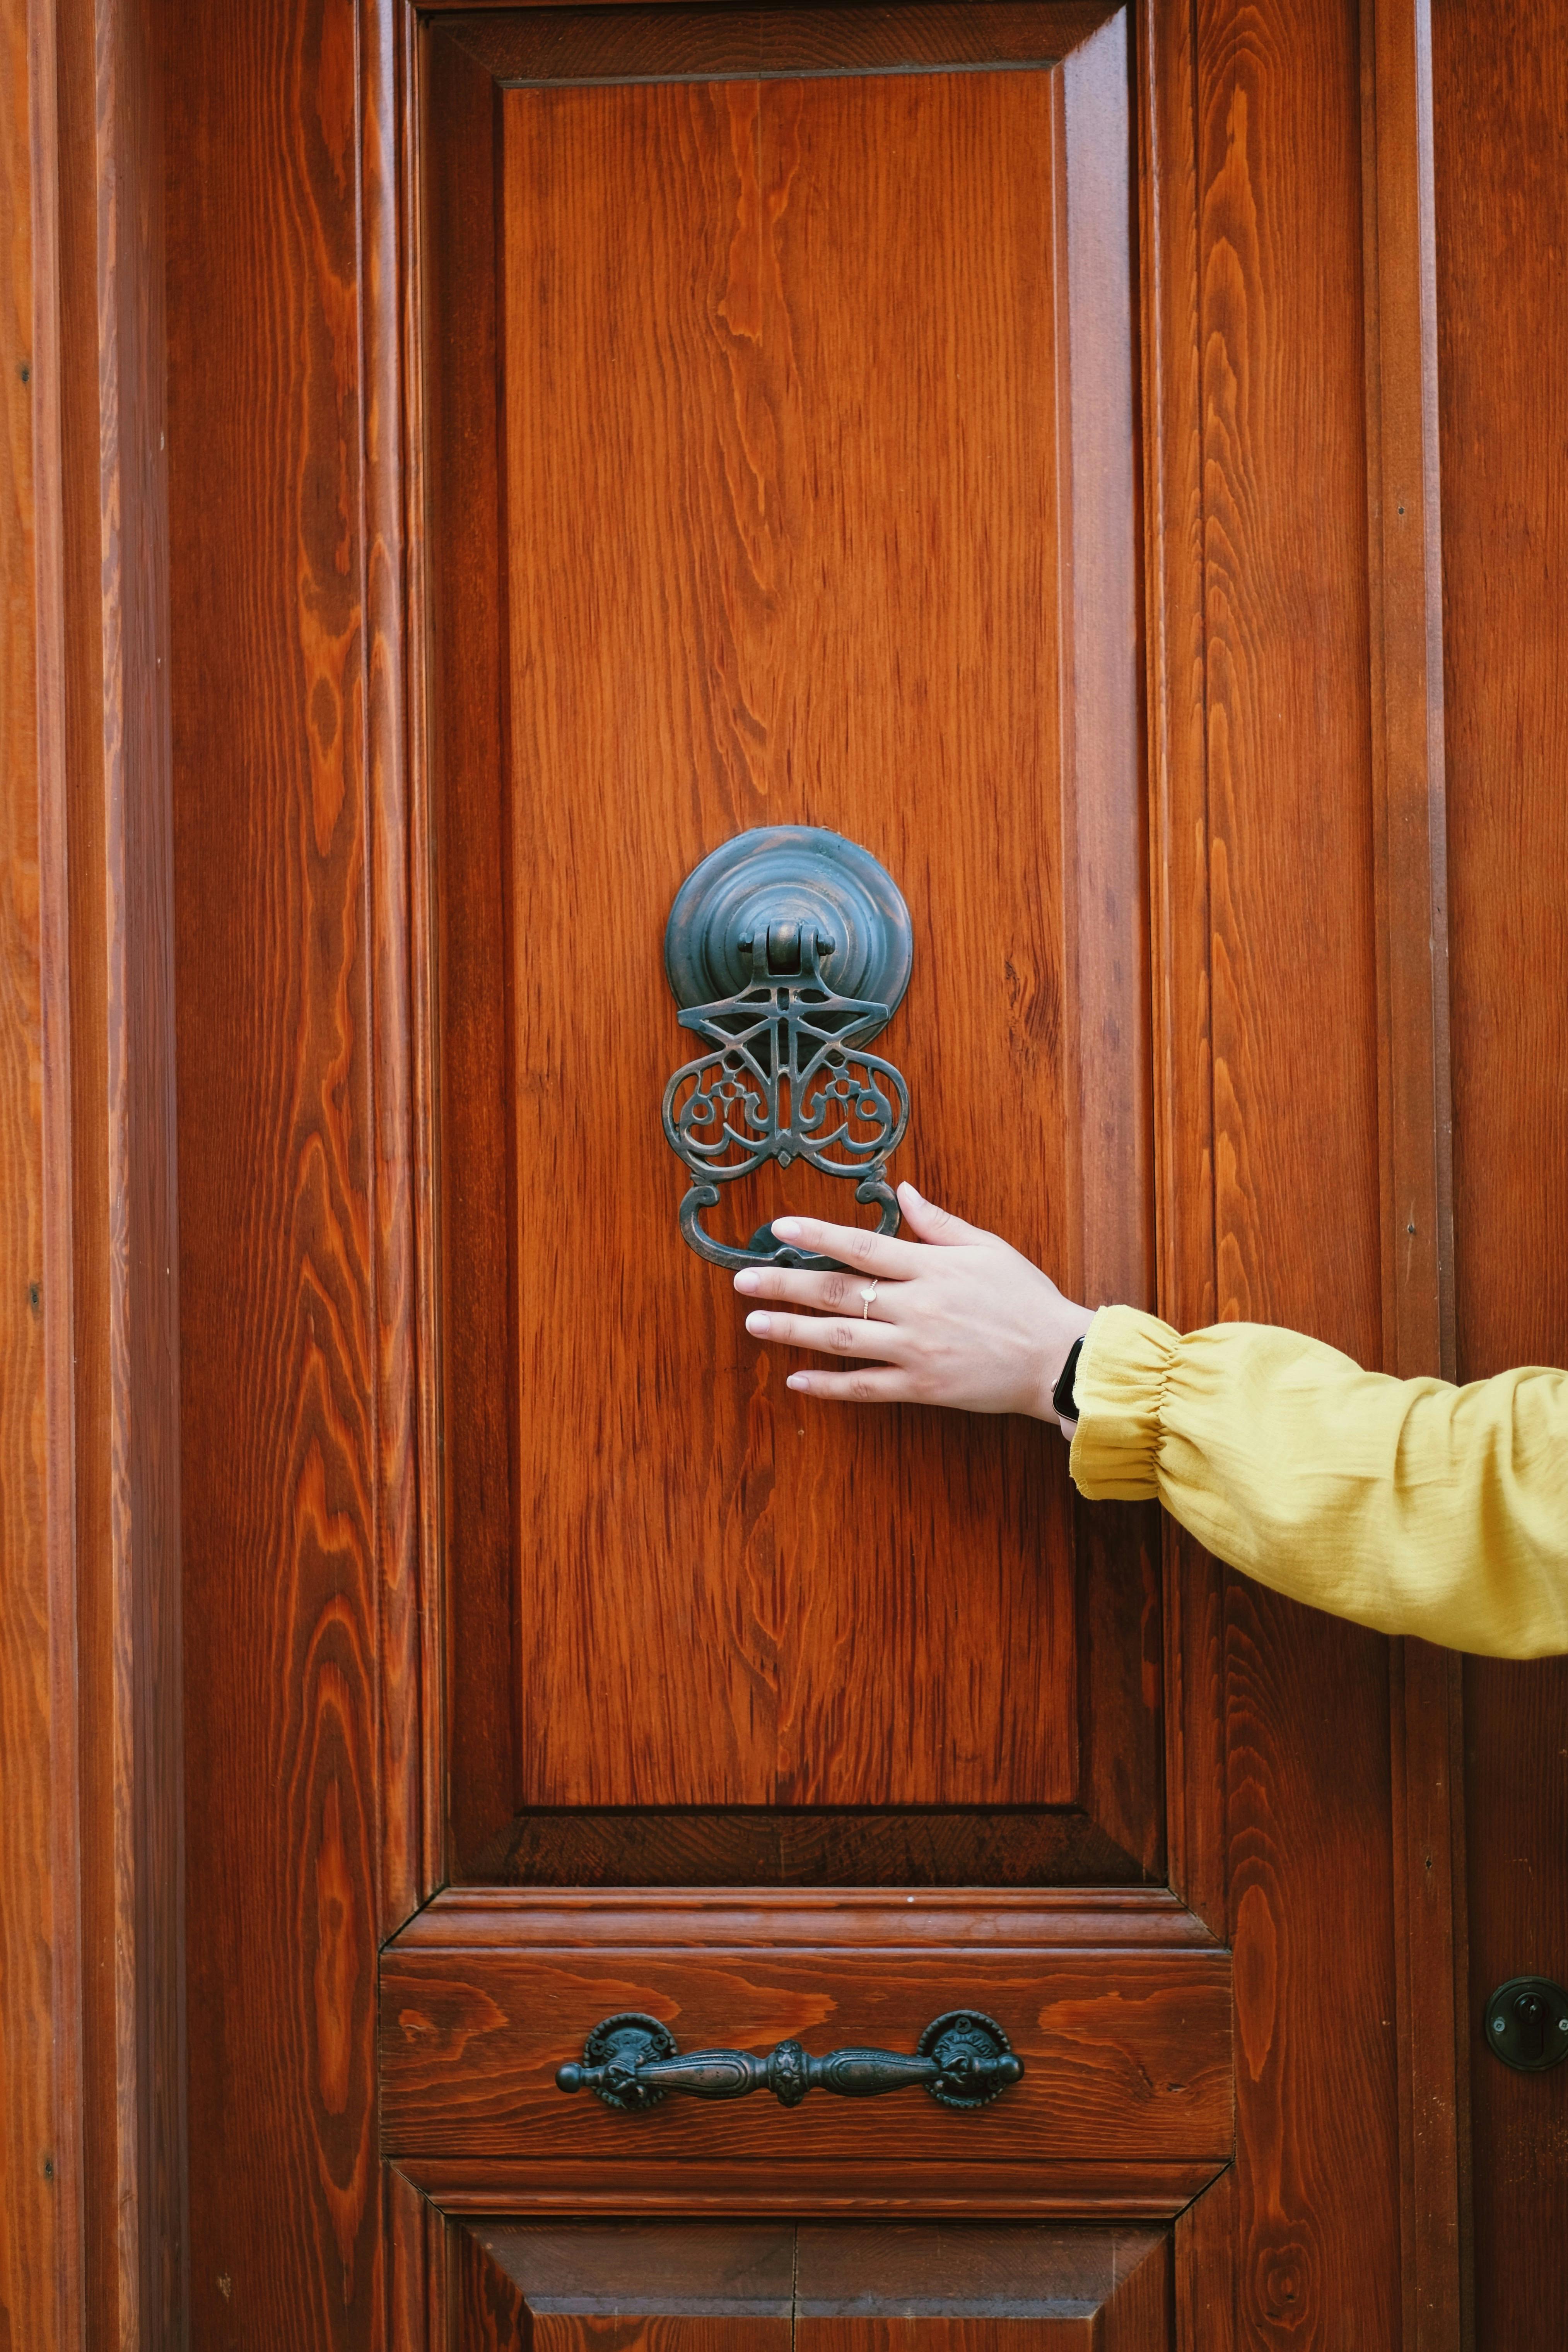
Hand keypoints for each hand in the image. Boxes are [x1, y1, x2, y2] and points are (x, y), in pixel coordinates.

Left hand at [732, 1180, 1093, 1420]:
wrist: (1056, 1358)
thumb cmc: (1025, 1299)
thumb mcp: (988, 1248)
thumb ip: (939, 1223)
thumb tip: (902, 1190)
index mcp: (931, 1267)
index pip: (861, 1246)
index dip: (816, 1236)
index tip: (778, 1229)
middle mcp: (916, 1306)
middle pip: (837, 1292)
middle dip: (784, 1286)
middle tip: (742, 1281)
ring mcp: (915, 1349)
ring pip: (840, 1339)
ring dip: (792, 1331)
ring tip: (754, 1324)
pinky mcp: (921, 1386)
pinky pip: (864, 1387)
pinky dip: (827, 1385)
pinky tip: (795, 1380)